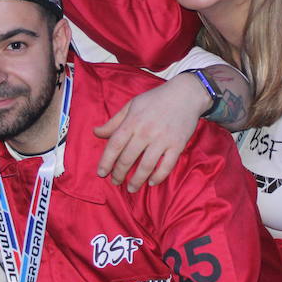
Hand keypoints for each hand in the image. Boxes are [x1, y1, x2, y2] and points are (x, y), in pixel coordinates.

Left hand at [94, 75, 207, 190]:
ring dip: (137, 180)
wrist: (186, 94)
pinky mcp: (177, 145)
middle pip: (128, 158)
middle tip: (115, 182)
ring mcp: (163, 139)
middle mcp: (146, 132)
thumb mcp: (131, 105)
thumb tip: (96, 133)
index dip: (106, 161)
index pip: (115, 145)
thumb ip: (114, 122)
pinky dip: (158, 177)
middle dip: (119, 173)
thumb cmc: (155, 99)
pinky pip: (167, 166)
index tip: (101, 173)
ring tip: (131, 188)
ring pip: (146, 166)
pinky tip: (151, 182)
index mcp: (132, 121)